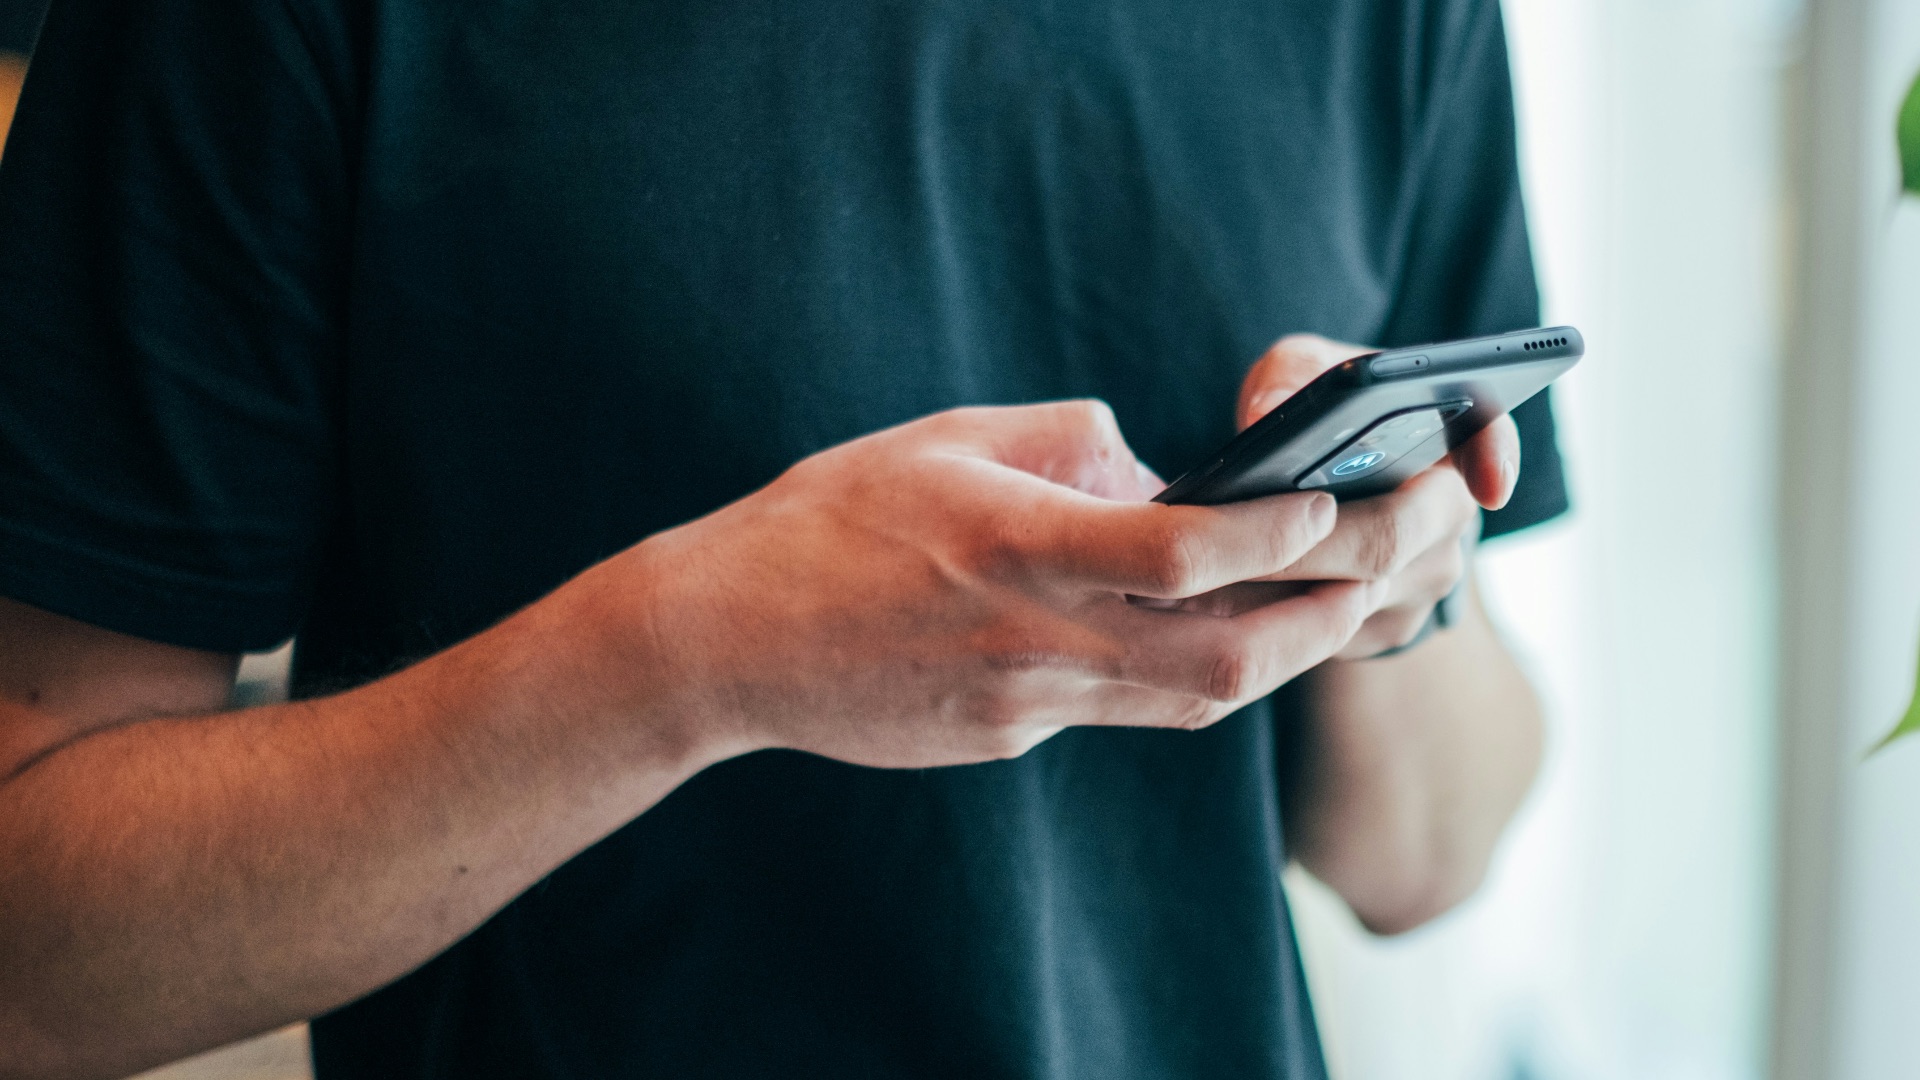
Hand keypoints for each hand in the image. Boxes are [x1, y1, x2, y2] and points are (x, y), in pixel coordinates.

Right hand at [577, 401, 1383, 768]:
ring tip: (1330, 607)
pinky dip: (1183, 674)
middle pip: (1225, 657)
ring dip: (1278, 657)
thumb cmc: (826, 520)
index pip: (1185, 553)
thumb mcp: (945, 438)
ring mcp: (1025, 706)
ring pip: (1192, 703)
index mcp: (1018, 548)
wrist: (727, 641)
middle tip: (1387, 567)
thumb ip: (1065, 442)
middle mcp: (1035, 639)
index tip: (1338, 497)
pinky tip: (1206, 635)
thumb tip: (1154, 467)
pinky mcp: (1010, 738)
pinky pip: (1124, 712)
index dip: (1281, 531)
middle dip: (1325, 616)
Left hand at [1230, 334, 1519, 659]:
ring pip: (1353, 595)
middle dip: (1307, 540)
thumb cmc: (1315, 419)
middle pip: (1389, 538)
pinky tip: (1217, 599)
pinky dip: (1269, 615)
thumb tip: (1266, 415)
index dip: (1495, 459)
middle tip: (1234, 536)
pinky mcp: (1386, 630)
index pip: (1489, 437)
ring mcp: (1424, 580)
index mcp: (1446, 435)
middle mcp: (1449, 512)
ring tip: (1205, 567)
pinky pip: (1329, 632)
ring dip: (1278, 584)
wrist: (1321, 494)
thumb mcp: (1301, 374)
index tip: (1489, 486)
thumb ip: (1290, 374)